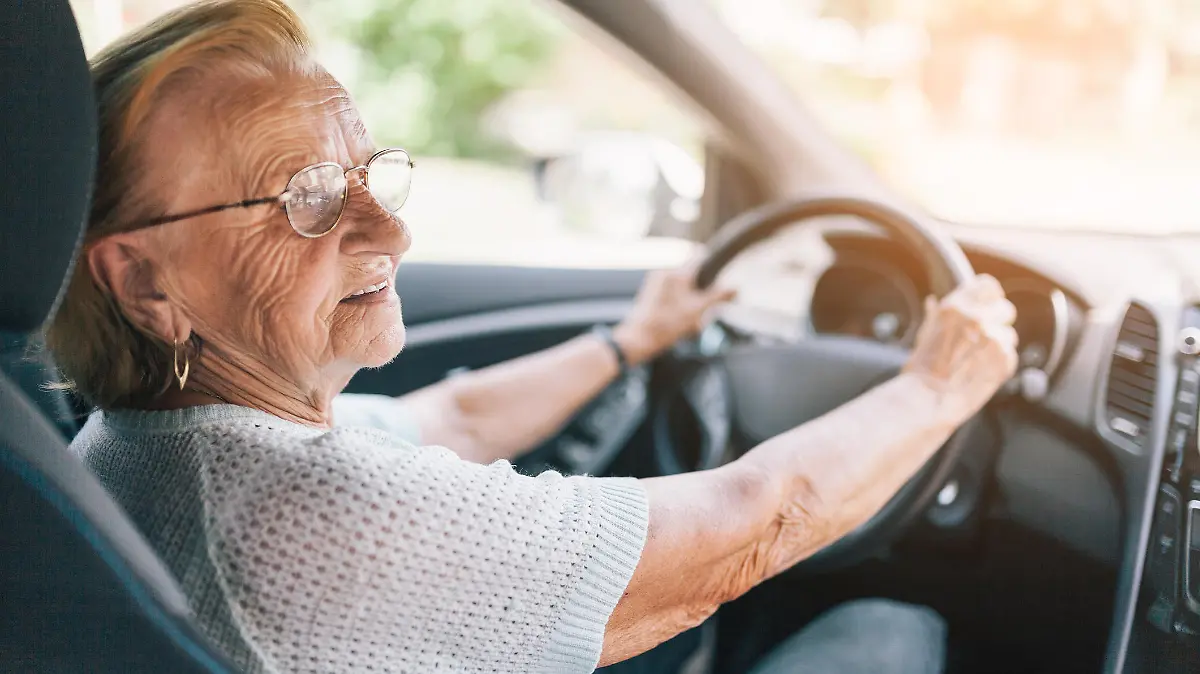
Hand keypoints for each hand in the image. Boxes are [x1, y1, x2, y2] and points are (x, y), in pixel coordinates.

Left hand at [613, 265, 735, 364]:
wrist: (639, 339)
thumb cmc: (665, 325)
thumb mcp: (697, 311)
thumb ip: (718, 296)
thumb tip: (735, 288)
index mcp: (676, 272)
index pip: (699, 256)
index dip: (713, 265)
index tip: (721, 277)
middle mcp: (664, 273)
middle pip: (693, 274)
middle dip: (702, 290)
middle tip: (704, 308)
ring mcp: (656, 282)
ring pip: (683, 285)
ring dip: (692, 300)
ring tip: (691, 319)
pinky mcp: (652, 294)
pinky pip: (672, 293)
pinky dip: (680, 304)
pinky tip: (680, 322)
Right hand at [903, 274, 1018, 421]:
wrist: (928, 399)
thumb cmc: (921, 370)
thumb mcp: (924, 334)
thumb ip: (936, 316)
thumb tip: (932, 302)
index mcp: (955, 306)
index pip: (989, 285)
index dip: (990, 297)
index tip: (987, 307)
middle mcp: (977, 318)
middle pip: (1006, 309)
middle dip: (997, 323)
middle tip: (981, 341)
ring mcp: (993, 338)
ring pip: (1010, 335)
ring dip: (999, 346)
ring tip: (977, 362)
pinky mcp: (1005, 359)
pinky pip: (1011, 356)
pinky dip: (1000, 364)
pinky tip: (981, 373)